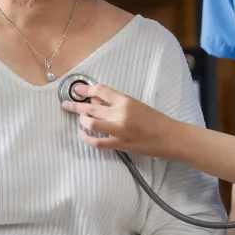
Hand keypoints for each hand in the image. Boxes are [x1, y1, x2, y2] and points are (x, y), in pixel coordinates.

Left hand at [60, 83, 175, 156]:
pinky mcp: (118, 145)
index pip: (99, 90)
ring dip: (82, 120)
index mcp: (125, 100)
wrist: (168, 137)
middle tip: (66, 104)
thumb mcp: (135, 104)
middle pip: (91, 106)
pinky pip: (96, 142)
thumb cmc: (153, 119)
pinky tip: (82, 133)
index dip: (85, 89)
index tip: (77, 90)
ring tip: (80, 119)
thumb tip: (95, 100)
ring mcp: (118, 130)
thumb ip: (114, 102)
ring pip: (90, 122)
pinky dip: (86, 137)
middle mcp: (120, 114)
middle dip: (76, 105)